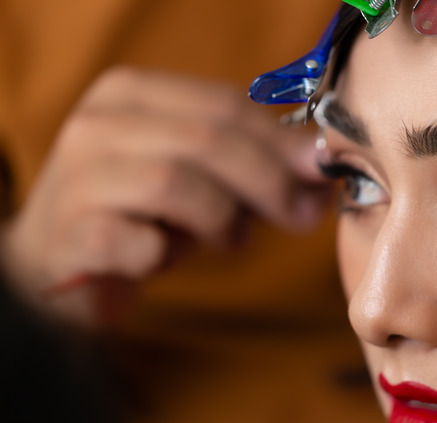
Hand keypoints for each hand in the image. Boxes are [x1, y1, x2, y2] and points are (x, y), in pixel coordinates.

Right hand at [0, 67, 330, 326]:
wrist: (57, 260)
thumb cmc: (140, 212)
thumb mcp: (196, 174)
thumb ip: (251, 162)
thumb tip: (319, 165)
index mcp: (131, 94)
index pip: (223, 104)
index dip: (282, 140)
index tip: (323, 171)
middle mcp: (98, 125)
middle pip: (207, 139)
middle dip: (269, 180)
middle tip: (302, 216)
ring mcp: (76, 178)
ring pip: (174, 183)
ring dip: (220, 218)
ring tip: (230, 239)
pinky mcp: (67, 236)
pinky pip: (137, 243)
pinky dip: (165, 254)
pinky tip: (163, 258)